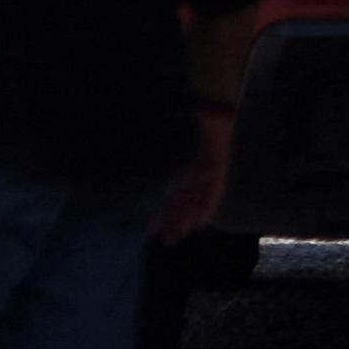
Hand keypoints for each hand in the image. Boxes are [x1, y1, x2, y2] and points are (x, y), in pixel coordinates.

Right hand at [154, 114, 232, 245]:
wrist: (201, 107)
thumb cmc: (171, 124)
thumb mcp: (158, 152)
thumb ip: (150, 171)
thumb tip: (131, 190)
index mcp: (169, 168)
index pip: (162, 196)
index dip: (157, 214)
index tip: (149, 230)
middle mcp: (185, 174)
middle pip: (178, 204)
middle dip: (172, 223)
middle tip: (166, 240)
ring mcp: (202, 174)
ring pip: (194, 203)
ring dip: (187, 220)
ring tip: (180, 235)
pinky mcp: (217, 172)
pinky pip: (212, 195)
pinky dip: (205, 209)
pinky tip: (200, 222)